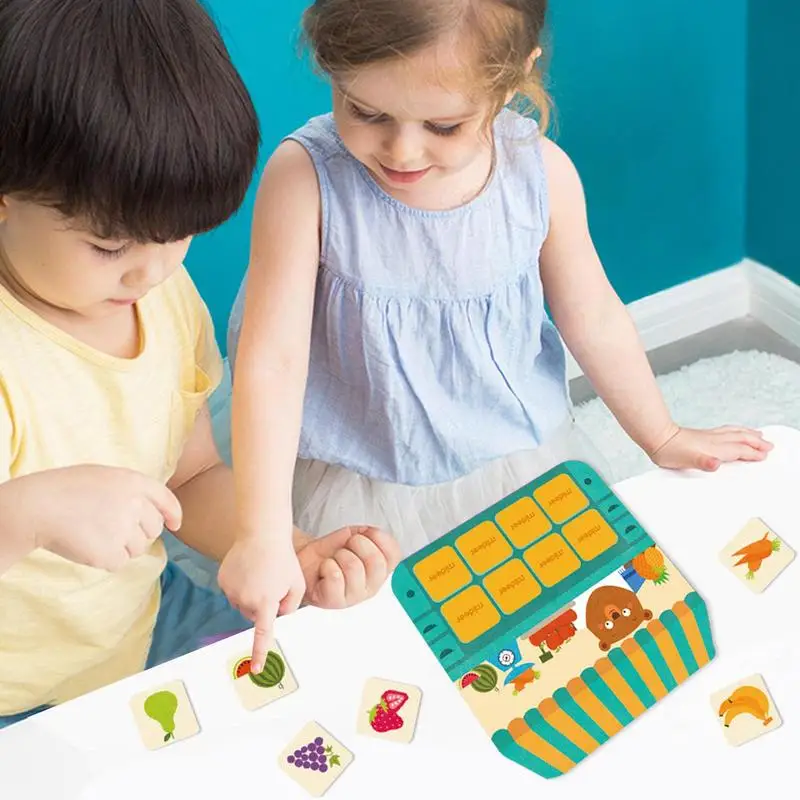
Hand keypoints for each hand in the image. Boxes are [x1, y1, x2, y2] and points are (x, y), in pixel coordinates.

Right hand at [27, 465, 181, 569]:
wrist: (39, 507)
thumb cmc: (66, 489)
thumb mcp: (104, 477)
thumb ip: (130, 490)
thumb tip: (150, 511)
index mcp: (134, 482)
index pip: (166, 499)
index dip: (173, 514)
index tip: (175, 523)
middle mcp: (135, 504)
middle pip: (154, 528)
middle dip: (140, 532)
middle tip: (113, 528)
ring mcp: (124, 529)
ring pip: (138, 548)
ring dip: (122, 546)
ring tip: (95, 533)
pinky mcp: (111, 553)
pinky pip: (120, 562)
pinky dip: (106, 559)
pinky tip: (89, 545)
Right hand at [217, 532, 304, 672]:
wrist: (262, 533)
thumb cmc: (283, 558)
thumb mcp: (297, 584)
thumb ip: (290, 606)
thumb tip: (277, 616)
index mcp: (265, 602)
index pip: (262, 634)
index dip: (260, 652)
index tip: (257, 669)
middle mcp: (245, 599)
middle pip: (253, 615)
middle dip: (262, 605)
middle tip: (272, 582)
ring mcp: (231, 590)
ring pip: (241, 603)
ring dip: (251, 595)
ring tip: (261, 573)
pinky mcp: (222, 581)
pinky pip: (232, 591)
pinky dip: (240, 584)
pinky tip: (249, 568)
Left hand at [297, 525, 400, 608]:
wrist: (307, 561)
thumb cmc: (332, 552)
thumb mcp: (354, 535)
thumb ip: (368, 533)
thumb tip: (373, 532)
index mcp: (381, 571)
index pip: (394, 555)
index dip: (380, 539)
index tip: (366, 534)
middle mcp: (371, 586)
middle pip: (376, 561)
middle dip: (358, 544)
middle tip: (347, 546)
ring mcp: (354, 596)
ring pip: (354, 566)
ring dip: (339, 555)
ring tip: (334, 560)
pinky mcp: (334, 601)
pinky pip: (335, 577)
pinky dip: (327, 566)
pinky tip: (325, 570)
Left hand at [648, 425, 772, 470]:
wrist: (657, 438)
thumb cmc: (670, 451)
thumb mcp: (687, 460)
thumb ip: (703, 463)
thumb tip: (716, 464)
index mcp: (714, 448)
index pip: (739, 450)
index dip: (752, 453)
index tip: (764, 456)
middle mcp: (714, 440)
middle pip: (740, 439)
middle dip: (756, 442)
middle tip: (769, 445)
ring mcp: (708, 436)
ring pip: (734, 433)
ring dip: (748, 434)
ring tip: (757, 435)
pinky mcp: (702, 435)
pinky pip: (725, 431)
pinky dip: (735, 431)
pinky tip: (732, 433)